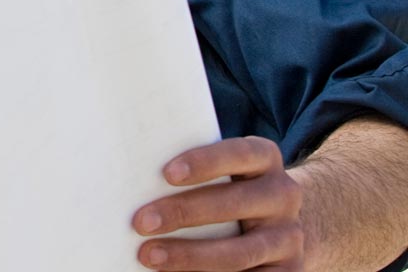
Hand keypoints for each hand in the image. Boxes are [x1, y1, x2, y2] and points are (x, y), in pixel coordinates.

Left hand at [132, 136, 303, 269]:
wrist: (280, 226)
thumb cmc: (226, 189)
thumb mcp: (221, 172)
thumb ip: (187, 171)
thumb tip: (123, 179)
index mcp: (264, 159)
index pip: (240, 153)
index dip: (206, 161)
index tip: (167, 174)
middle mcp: (283, 195)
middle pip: (234, 202)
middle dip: (184, 212)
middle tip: (140, 222)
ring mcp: (289, 236)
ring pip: (241, 251)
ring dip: (191, 256)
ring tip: (149, 256)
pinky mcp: (290, 271)